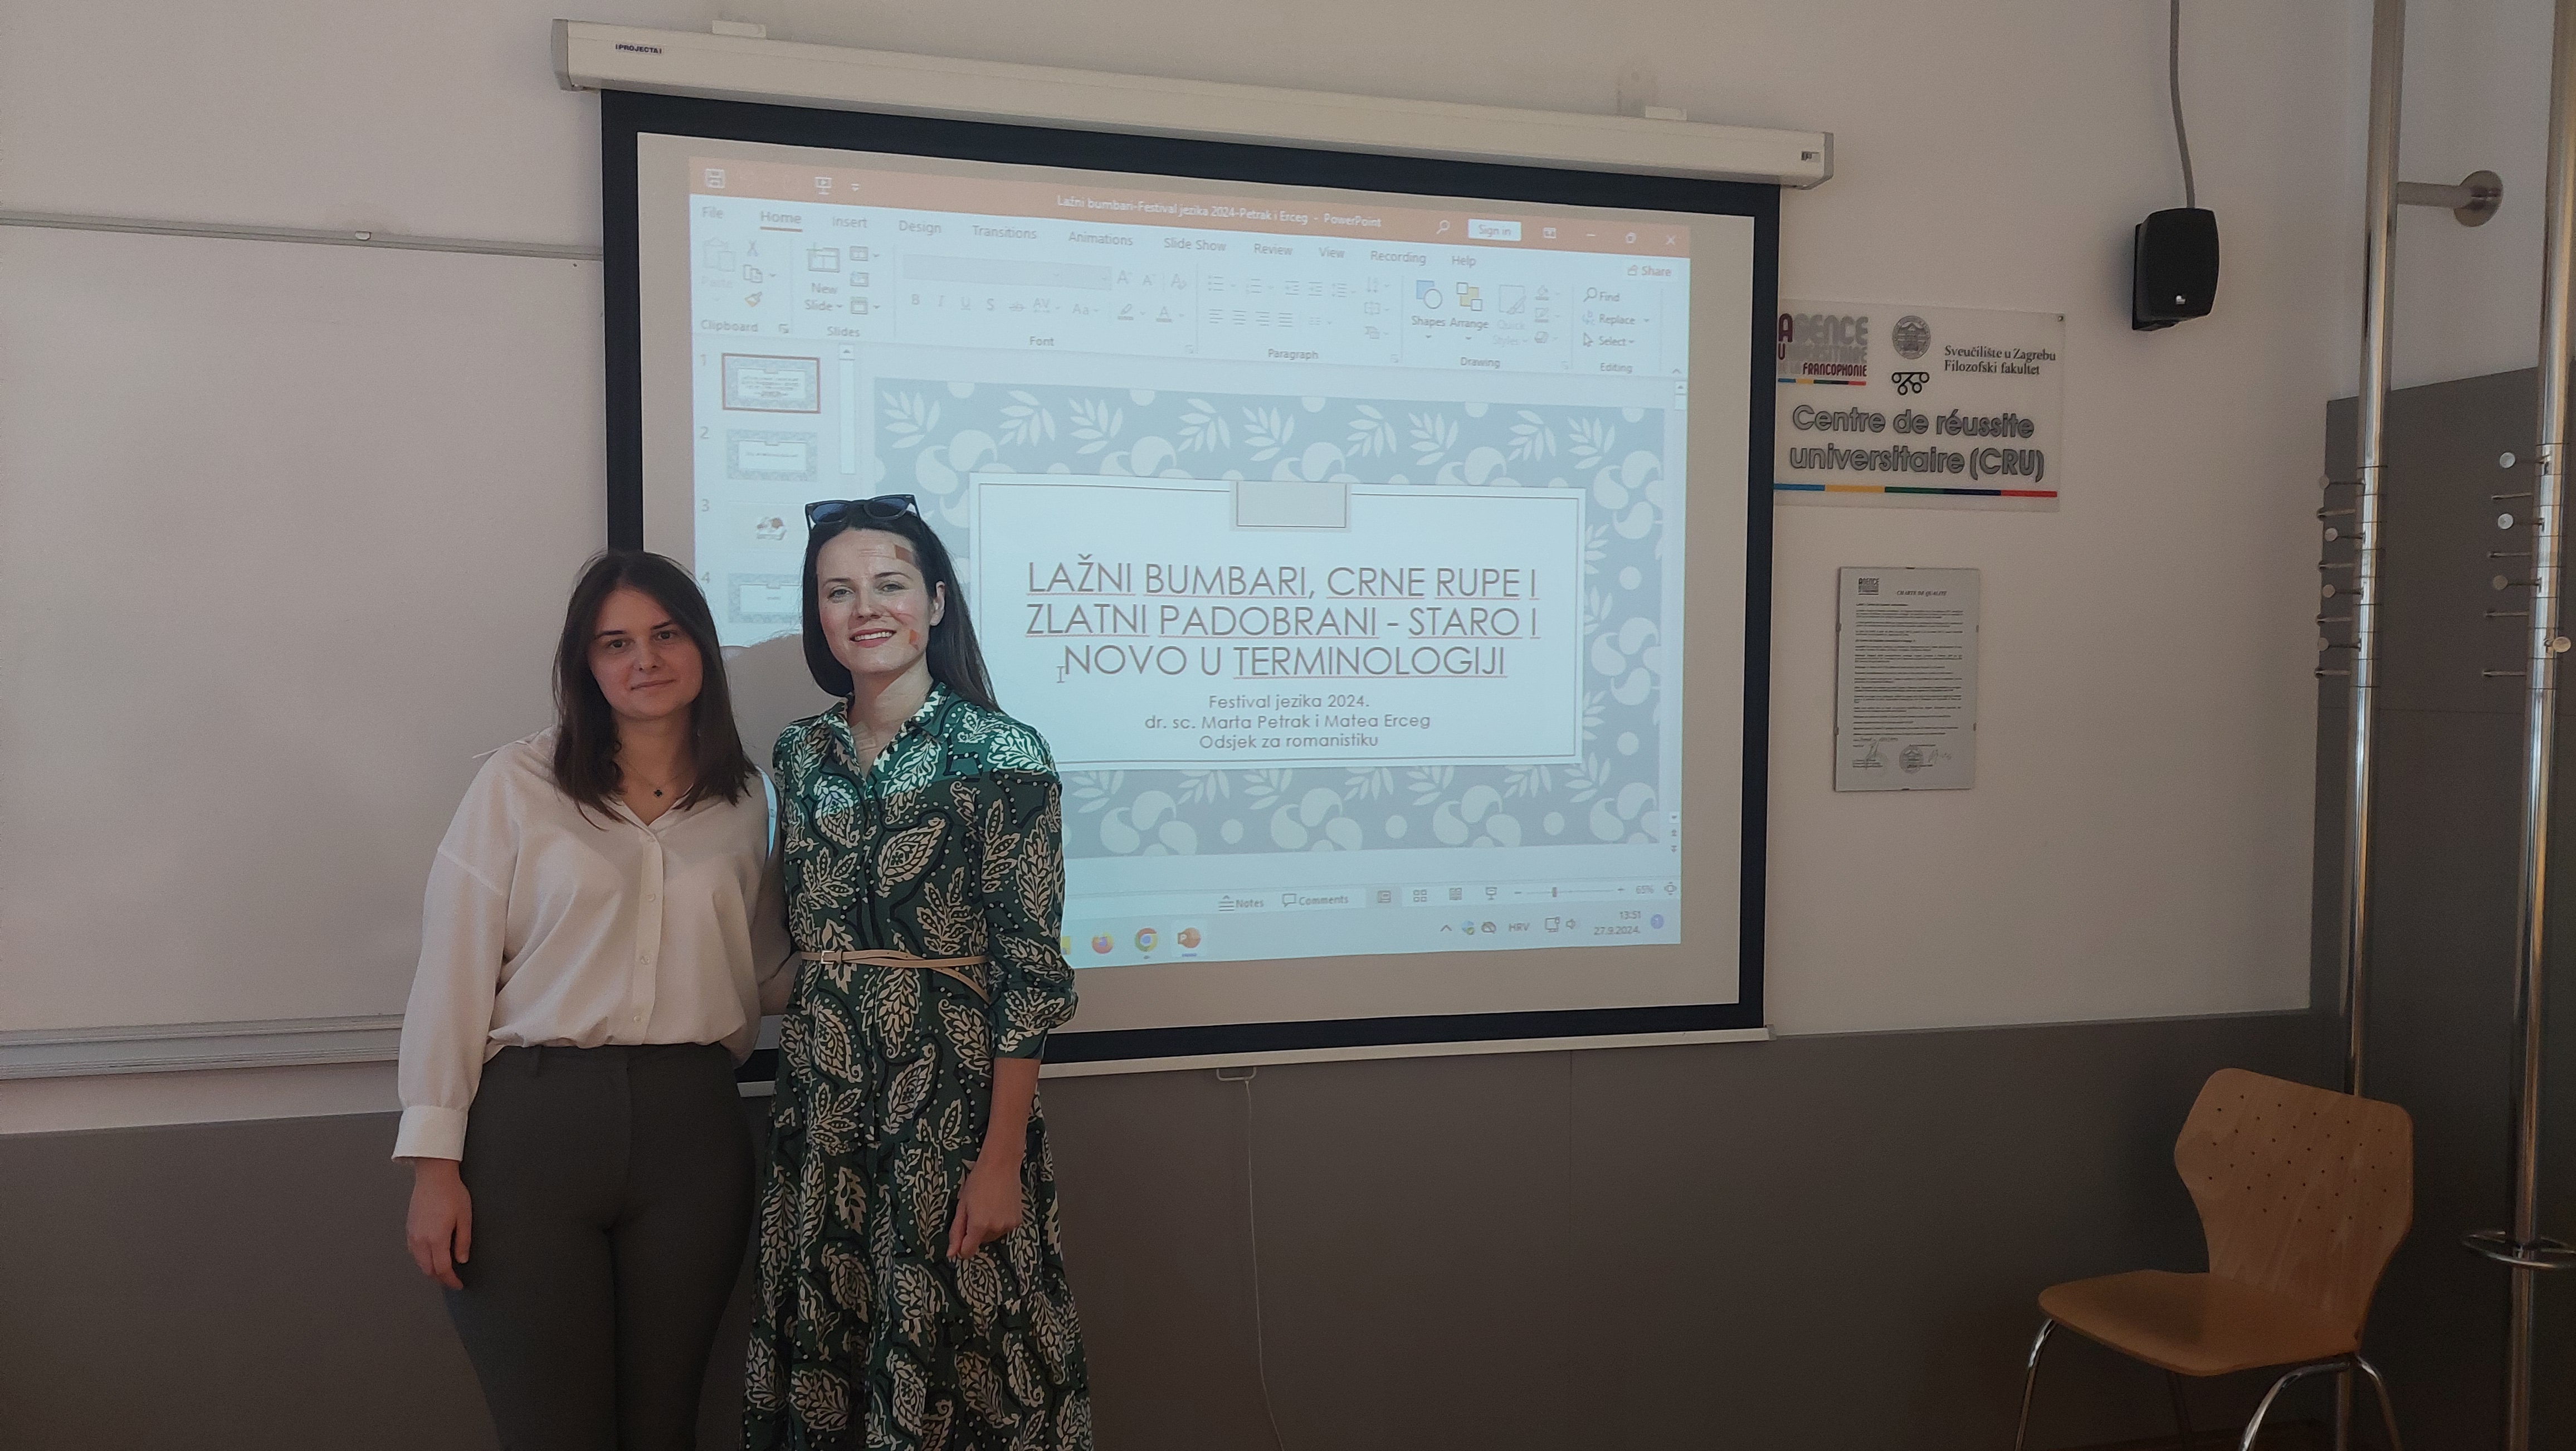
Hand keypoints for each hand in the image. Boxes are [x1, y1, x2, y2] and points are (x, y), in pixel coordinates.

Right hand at [405, 1158, 472, 1290]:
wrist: (433, 1176)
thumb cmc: (451, 1193)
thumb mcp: (464, 1218)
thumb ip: (463, 1242)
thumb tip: (461, 1260)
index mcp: (436, 1239)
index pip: (442, 1269)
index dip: (451, 1280)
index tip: (458, 1285)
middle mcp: (421, 1240)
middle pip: (428, 1270)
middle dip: (440, 1278)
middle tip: (451, 1280)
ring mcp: (412, 1234)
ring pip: (419, 1262)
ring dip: (430, 1270)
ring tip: (443, 1271)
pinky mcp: (409, 1228)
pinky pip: (413, 1252)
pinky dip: (422, 1260)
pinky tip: (430, 1256)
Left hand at [947, 1150, 1022, 1259]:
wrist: (1001, 1165)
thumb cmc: (977, 1182)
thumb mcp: (962, 1206)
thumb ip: (956, 1232)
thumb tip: (951, 1254)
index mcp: (979, 1226)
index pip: (968, 1252)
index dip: (962, 1246)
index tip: (962, 1233)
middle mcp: (995, 1229)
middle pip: (981, 1242)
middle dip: (976, 1231)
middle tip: (976, 1210)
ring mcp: (1008, 1226)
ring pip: (992, 1236)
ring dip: (988, 1227)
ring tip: (988, 1206)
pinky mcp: (1018, 1221)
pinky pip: (1004, 1229)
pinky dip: (1000, 1222)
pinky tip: (999, 1206)